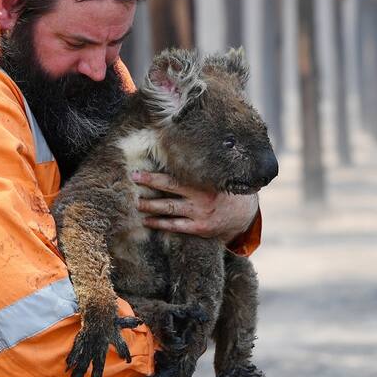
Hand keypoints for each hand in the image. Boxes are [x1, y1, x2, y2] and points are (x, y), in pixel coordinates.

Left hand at [131, 171, 258, 243]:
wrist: (243, 214)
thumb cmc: (224, 189)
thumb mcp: (217, 176)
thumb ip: (200, 167)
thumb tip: (177, 148)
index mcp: (205, 180)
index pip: (177, 175)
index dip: (156, 173)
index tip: (139, 169)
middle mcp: (202, 196)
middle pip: (170, 188)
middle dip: (150, 183)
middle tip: (133, 179)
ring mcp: (200, 213)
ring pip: (169, 209)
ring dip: (150, 206)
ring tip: (136, 202)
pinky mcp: (199, 228)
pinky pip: (175, 226)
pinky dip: (159, 223)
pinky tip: (147, 221)